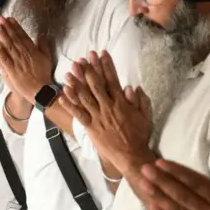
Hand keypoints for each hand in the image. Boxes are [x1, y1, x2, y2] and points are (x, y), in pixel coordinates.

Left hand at [0, 16, 53, 102]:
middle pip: (13, 39)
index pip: (22, 36)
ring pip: (8, 46)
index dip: (15, 26)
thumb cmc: (43, 75)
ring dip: (1, 35)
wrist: (40, 91)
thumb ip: (44, 46)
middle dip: (6, 28)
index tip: (10, 19)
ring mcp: (17, 62)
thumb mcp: (47, 58)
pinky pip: (3, 59)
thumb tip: (42, 35)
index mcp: (32, 50)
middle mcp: (24, 54)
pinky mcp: (11, 70)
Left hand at [59, 50, 154, 175]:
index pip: (113, 80)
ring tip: (69, 72)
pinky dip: (70, 105)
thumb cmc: (140, 136)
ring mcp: (98, 117)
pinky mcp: (91, 127)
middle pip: (96, 85)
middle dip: (89, 70)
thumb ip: (141, 101)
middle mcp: (108, 107)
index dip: (106, 65)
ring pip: (85, 97)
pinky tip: (63, 95)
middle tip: (82, 58)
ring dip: (76, 84)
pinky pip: (79, 114)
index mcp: (121, 103)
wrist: (131, 156)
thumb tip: (132, 87)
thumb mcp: (146, 116)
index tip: (101, 54)